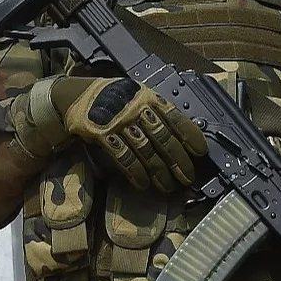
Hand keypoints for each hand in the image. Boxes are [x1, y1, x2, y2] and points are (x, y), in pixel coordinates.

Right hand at [60, 76, 204, 191]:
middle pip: (163, 138)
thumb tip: (181, 134)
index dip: (190, 136)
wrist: (78, 95)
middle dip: (178, 160)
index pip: (176, 118)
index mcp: (149, 98)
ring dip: (159, 171)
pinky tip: (143, 183)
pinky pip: (123, 156)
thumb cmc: (115, 98)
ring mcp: (119, 122)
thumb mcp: (139, 96)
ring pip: (145, 150)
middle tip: (188, 177)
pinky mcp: (103, 135)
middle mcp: (137, 109)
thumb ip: (157, 111)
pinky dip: (135, 171)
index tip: (201, 153)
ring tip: (168, 186)